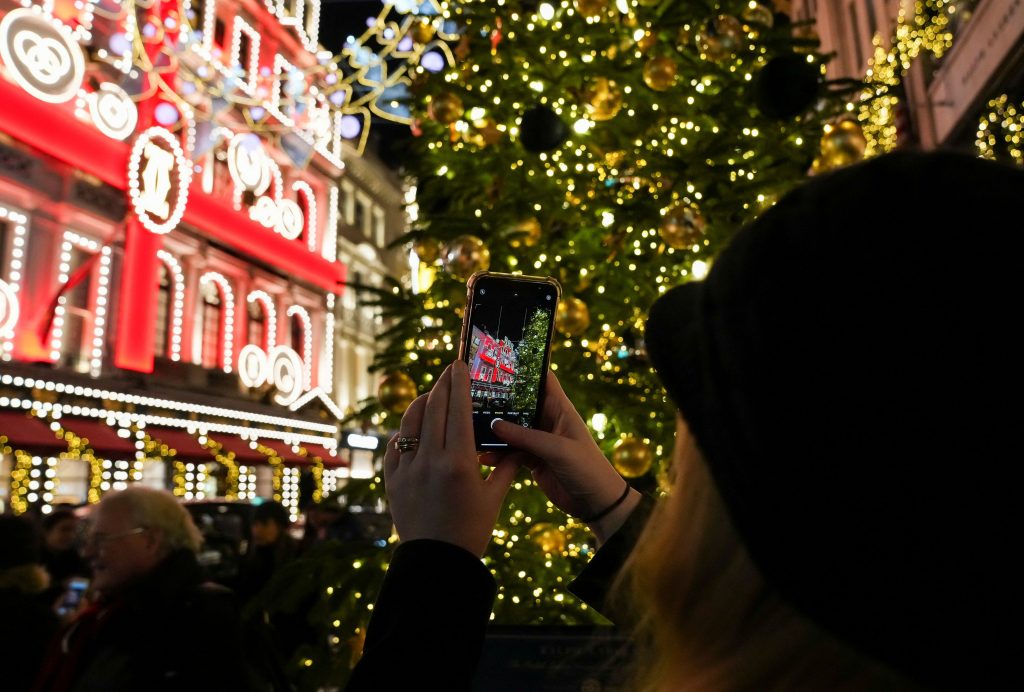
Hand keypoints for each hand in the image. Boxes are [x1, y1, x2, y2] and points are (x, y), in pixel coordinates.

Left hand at [384, 361, 518, 557]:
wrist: (437, 562)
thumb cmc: (471, 531)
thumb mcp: (494, 498)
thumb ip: (505, 466)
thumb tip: (518, 444)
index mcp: (459, 463)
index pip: (459, 410)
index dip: (459, 383)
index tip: (461, 364)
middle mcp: (431, 461)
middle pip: (434, 408)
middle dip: (443, 384)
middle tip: (450, 369)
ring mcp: (407, 469)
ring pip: (411, 422)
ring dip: (422, 403)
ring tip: (433, 395)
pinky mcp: (392, 479)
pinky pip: (396, 446)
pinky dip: (406, 431)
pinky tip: (415, 428)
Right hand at [489, 372, 639, 543]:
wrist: (596, 503)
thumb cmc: (586, 468)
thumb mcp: (556, 450)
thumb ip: (525, 437)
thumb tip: (494, 424)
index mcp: (560, 409)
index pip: (542, 380)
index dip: (524, 369)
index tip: (499, 362)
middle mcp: (548, 420)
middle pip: (520, 404)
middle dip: (499, 401)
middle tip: (472, 395)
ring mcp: (539, 440)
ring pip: (512, 429)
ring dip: (494, 431)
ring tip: (471, 429)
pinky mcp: (533, 460)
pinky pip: (511, 452)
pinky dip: (497, 454)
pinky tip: (482, 458)